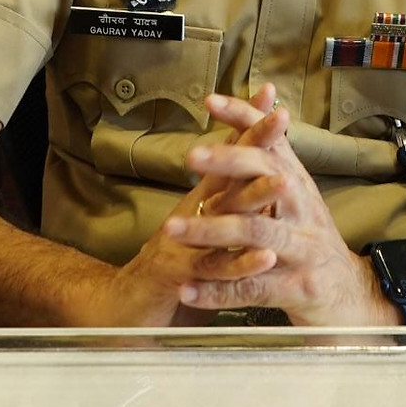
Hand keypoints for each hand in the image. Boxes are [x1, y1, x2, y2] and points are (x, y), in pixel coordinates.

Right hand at [106, 86, 280, 326]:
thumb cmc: (172, 265)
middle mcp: (194, 212)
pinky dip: (241, 263)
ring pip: (224, 215)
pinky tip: (264, 256)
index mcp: (203, 199)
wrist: (122, 309)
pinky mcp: (180, 277)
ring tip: (284, 181)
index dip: (249, 126)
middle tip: (280, 118)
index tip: (271, 97)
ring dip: (254, 197)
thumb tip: (247, 164)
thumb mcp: (199, 225)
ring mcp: (185, 242)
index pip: (230, 156)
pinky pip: (216, 269)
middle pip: (228, 171)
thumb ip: (222, 198)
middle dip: (255, 143)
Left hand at [165, 88, 399, 326]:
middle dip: (228, 164)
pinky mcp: (298, 287)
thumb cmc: (311, 238)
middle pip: (266, 178)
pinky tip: (188, 288)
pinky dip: (217, 290)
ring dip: (210, 230)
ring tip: (173, 228)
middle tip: (191, 156)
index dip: (244, 118)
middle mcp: (303, 209)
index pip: (271, 141)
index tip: (211, 101)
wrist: (352, 294)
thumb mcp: (298, 194)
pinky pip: (252, 288)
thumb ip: (274, 158)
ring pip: (254, 233)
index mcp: (298, 183)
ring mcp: (303, 249)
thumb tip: (258, 108)